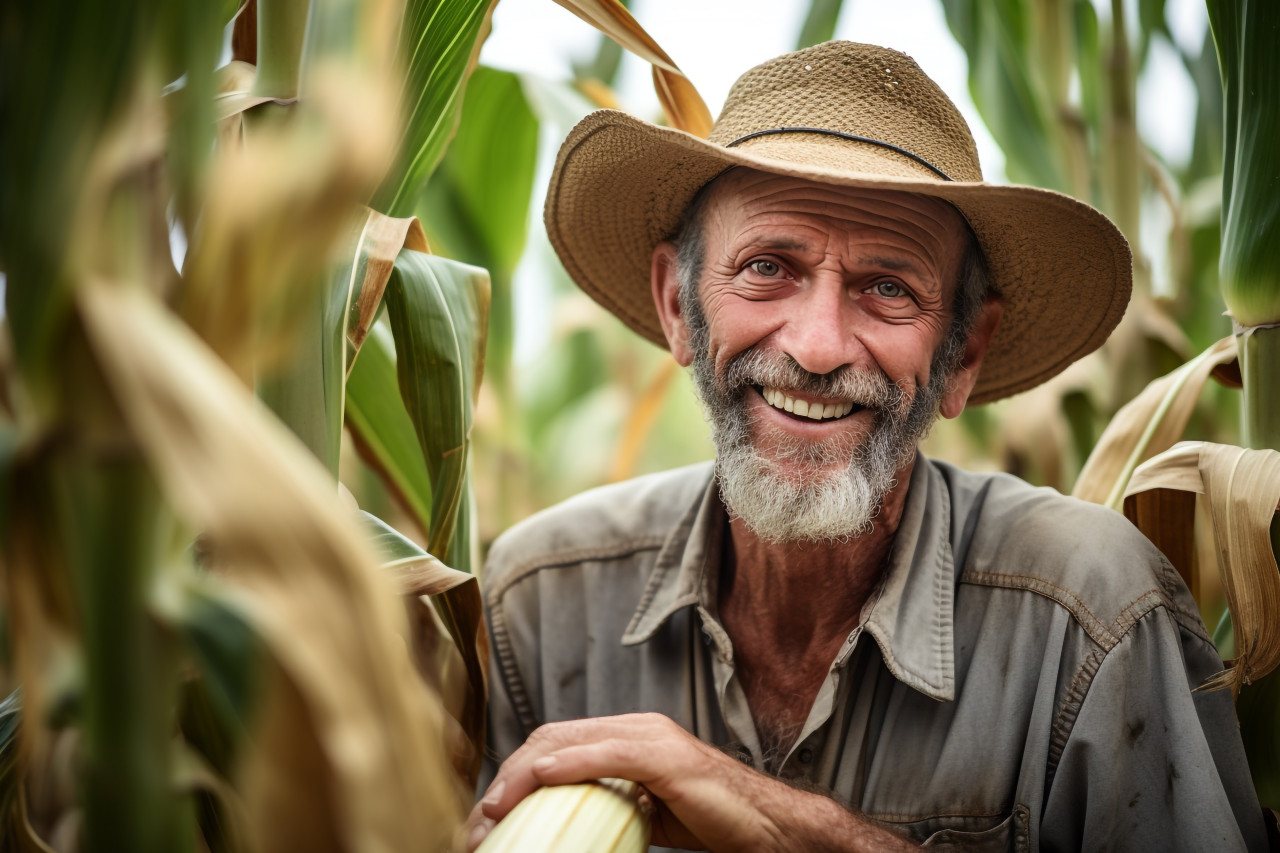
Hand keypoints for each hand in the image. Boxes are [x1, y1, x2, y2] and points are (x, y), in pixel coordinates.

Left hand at [466, 713, 915, 851]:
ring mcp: (649, 737)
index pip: (555, 744)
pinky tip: (534, 782)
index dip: (514, 774)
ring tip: (492, 813)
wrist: (770, 828)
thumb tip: (565, 828)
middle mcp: (635, 728)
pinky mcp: (663, 756)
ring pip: (566, 742)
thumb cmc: (716, 823)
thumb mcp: (648, 815)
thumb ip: (610, 806)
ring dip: (520, 776)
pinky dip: (562, 766)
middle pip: (550, 738)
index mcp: (629, 739)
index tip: (487, 817)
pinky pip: (601, 755)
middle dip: (506, 777)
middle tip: (479, 823)